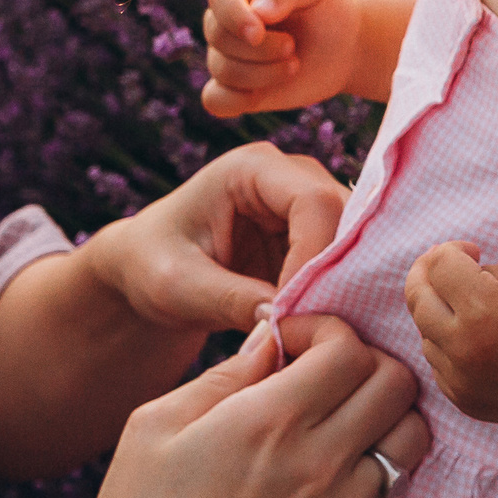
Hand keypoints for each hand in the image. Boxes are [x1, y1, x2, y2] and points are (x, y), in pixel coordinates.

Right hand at [63, 314, 430, 497]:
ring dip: (386, 412)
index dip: (327, 330)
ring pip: (412, 434)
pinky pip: (401, 486)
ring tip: (344, 416)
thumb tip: (275, 337)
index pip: (348, 349)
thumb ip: (229, 373)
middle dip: (365, 361)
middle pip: (396, 382)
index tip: (297, 342)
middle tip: (326, 373)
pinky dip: (385, 462)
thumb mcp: (157, 423)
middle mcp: (318, 463)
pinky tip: (343, 462)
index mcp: (269, 422)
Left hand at [82, 141, 347, 332]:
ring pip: (353, 241)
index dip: (315, 256)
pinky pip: (344, 262)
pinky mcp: (314, 234)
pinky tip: (317, 324)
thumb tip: (285, 322)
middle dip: (333, 274)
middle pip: (345, 217)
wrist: (143, 269)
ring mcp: (307, 202)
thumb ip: (230, 300)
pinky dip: (335, 294)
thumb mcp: (177, 286)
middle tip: (312, 327)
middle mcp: (290, 174)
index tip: (292, 312)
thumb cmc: (150, 266)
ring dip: (338, 287)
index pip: (312, 201)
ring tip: (313, 329)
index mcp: (252, 168)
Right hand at [201, 0, 362, 116]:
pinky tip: (259, 97)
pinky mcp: (234, 88)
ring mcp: (225, 56)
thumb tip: (257, 12)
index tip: (258, 33)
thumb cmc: (327, 8)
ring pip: (223, 70)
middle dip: (261, 49)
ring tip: (294, 64)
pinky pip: (215, 100)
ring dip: (263, 73)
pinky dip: (233, 101)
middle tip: (293, 47)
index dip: (234, 18)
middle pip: (220, 37)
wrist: (342, 46)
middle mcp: (223, 21)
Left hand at [403, 242, 497, 423]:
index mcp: (483, 308)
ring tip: (479, 313)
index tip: (473, 251)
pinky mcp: (467, 402)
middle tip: (447, 268)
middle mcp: (465, 347)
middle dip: (426, 276)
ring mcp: (463, 380)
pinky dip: (452, 350)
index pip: (437, 266)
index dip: (452, 250)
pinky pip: (441, 367)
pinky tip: (484, 343)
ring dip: (441, 317)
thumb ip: (479, 268)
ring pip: (426, 336)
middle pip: (416, 300)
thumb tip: (441, 270)